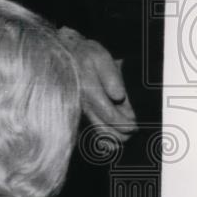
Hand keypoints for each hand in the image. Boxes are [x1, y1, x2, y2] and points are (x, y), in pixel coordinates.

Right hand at [58, 27, 136, 141]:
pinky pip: (88, 128)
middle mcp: (83, 104)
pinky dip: (100, 137)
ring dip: (111, 138)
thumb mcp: (100, 58)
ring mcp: (79, 108)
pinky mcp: (77, 110)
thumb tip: (118, 96)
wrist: (61, 54)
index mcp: (91, 92)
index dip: (125, 125)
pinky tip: (107, 142)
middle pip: (103, 129)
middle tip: (132, 134)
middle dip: (120, 135)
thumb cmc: (83, 54)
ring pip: (95, 131)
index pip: (111, 116)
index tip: (135, 127)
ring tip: (122, 139)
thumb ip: (111, 76)